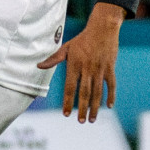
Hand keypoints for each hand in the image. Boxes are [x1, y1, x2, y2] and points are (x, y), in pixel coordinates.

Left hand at [37, 1, 123, 121]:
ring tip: (92, 119)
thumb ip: (53, 59)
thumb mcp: (66, 48)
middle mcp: (87, 69)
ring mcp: (100, 69)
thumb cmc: (82, 39)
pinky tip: (109, 106)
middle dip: (82, 108)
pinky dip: (111, 96)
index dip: (68, 101)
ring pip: (97, 91)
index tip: (66, 114)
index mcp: (75, 65)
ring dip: (95, 107)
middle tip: (80, 121)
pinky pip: (111, 85)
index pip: (70, 87)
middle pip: (84, 92)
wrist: (102, 28)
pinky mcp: (110, 68)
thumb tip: (38, 66)